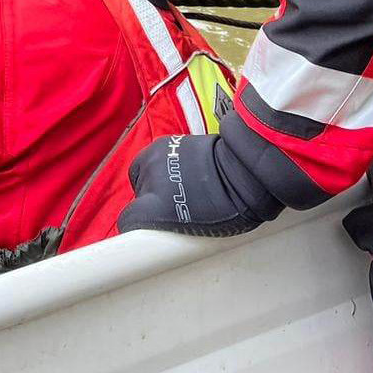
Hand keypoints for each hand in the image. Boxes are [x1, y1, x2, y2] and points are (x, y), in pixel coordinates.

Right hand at [118, 133, 282, 237]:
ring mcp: (156, 157)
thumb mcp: (192, 230)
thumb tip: (157, 228)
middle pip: (138, 196)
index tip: (148, 230)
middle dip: (151, 202)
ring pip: (143, 176)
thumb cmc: (228, 208)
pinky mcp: (165, 142)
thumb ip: (166, 226)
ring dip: (156, 182)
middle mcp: (150, 180)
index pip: (128, 220)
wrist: (244, 171)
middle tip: (177, 206)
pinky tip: (182, 170)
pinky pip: (152, 159)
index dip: (137, 226)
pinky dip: (162, 165)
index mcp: (155, 207)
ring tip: (181, 186)